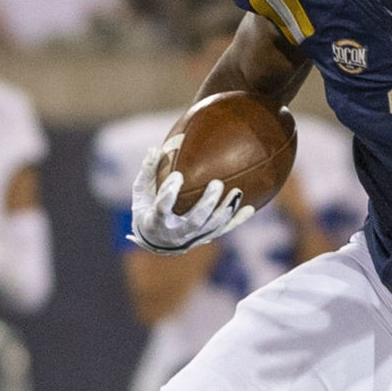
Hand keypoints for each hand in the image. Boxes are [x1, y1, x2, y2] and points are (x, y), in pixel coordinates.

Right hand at [128, 139, 253, 254]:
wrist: (154, 242)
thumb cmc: (146, 210)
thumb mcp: (140, 192)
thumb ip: (148, 171)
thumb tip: (155, 148)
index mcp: (156, 221)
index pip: (162, 208)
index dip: (169, 193)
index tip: (177, 176)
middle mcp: (176, 233)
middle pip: (195, 220)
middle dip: (208, 203)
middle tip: (217, 183)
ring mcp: (192, 238)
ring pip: (212, 226)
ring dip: (226, 210)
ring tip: (237, 191)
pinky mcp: (205, 238)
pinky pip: (223, 230)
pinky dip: (237, 220)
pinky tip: (251, 208)